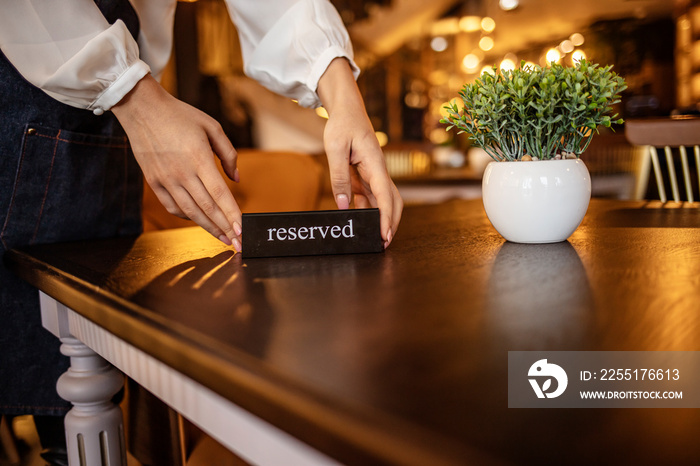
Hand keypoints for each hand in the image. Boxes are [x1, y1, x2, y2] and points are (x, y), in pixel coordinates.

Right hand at [112, 75, 242, 249]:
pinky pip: (172, 206)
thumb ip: (228, 154)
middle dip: (225, 228)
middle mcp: (182, 172)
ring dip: (208, 227)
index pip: (220, 194)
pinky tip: (199, 221)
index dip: (232, 215)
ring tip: (223, 238)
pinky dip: (187, 217)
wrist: (142, 109)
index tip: (242, 230)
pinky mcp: (154, 181)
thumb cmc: (181, 115)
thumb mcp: (212, 127)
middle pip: (207, 208)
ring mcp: (166, 179)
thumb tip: (237, 179)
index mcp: (199, 158)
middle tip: (238, 243)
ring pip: (190, 212)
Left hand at [318, 59, 402, 247]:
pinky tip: (359, 220)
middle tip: (383, 243)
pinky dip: (368, 211)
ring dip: (380, 219)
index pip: (385, 195)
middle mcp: (379, 171)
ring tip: (372, 237)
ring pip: (383, 201)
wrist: (347, 110)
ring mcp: (373, 175)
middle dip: (391, 223)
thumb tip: (344, 205)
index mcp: (375, 164)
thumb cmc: (342, 125)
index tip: (384, 234)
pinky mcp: (366, 176)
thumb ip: (339, 178)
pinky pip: (370, 197)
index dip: (386, 217)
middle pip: (393, 202)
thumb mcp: (335, 149)